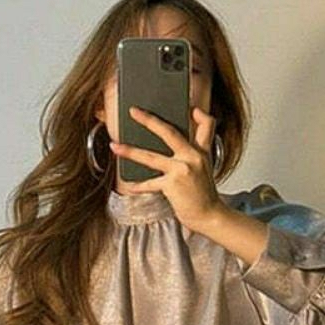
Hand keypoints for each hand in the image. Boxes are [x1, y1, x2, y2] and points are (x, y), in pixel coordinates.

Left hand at [109, 105, 226, 233]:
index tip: (190, 107)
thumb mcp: (204, 170)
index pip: (207, 125)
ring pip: (151, 157)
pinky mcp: (172, 185)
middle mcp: (193, 158)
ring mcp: (182, 170)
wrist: (210, 216)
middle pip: (169, 132)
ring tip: (115, 146)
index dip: (199, 114)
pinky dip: (139, 185)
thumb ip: (190, 157)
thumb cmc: (204, 196)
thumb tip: (170, 150)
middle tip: (133, 111)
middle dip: (148, 120)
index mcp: (201, 152)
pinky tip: (129, 184)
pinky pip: (150, 184)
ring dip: (130, 151)